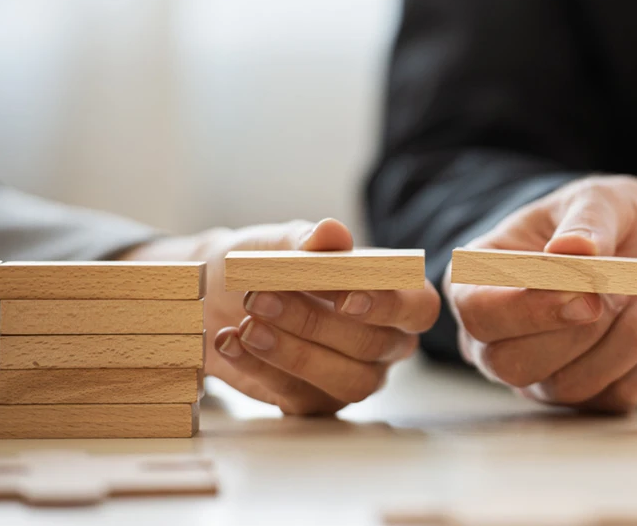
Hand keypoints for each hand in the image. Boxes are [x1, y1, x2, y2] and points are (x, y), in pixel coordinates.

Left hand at [122, 219, 440, 414]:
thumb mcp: (282, 243)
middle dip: (316, 322)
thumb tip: (331, 233)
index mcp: (395, 295)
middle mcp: (384, 342)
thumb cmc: (268, 264)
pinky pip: (299, 397)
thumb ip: (310, 241)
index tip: (346, 298)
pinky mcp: (315, 402)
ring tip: (247, 325)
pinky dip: (260, 369)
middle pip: (373, 345)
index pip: (416, 308)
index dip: (388, 306)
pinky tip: (230, 343)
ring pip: (347, 381)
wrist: (220, 294)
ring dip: (292, 354)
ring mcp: (353, 376)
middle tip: (261, 298)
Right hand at [444, 176, 636, 412]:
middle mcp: (498, 338)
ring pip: (566, 387)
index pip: (478, 314)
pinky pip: (615, 396)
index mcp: (478, 282)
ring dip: (622, 338)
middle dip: (577, 329)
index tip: (586, 283)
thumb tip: (572, 251)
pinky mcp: (588, 397)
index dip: (530, 307)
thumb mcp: (599, 199)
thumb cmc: (605, 221)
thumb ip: (585, 220)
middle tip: (622, 284)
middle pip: (512, 364)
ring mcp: (540, 375)